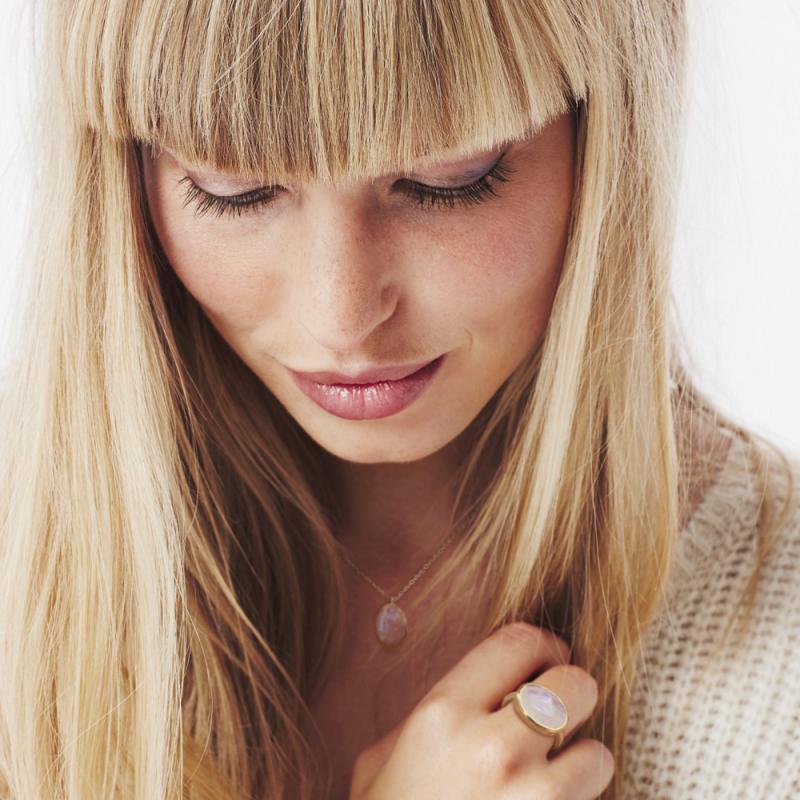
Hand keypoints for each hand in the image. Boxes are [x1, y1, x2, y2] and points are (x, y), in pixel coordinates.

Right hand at [348, 622, 613, 799]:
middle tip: (556, 712)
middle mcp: (493, 750)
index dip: (541, 644)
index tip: (544, 658)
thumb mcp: (384, 759)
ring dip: (580, 763)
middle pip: (575, 684)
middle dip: (571, 694)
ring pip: (597, 753)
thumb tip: (483, 691)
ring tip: (552, 777)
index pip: (518, 642)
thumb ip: (433, 713)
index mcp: (443, 715)